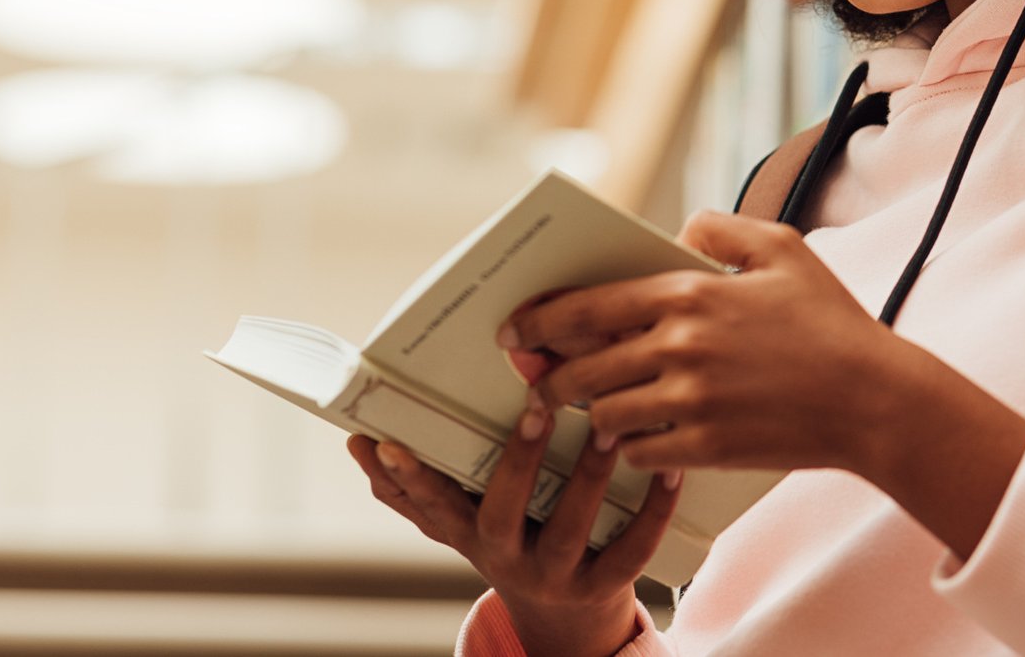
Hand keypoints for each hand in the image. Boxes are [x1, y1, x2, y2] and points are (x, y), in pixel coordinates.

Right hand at [346, 416, 680, 656]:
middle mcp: (506, 559)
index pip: (431, 505)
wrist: (563, 619)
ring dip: (588, 475)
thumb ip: (411, 486)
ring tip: (607, 426)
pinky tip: (668, 468)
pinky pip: (632, 548)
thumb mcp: (459, 521)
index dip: (410, 478)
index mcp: (468, 534)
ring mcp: (557, 575)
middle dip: (518, 461)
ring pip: (572, 528)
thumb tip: (356, 441)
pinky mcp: (606, 585)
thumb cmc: (508, 540)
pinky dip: (653, 509)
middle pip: (505, 512)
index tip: (391, 440)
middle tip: (535, 405)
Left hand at [504, 210, 1024, 559]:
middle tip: (535, 382)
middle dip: (547, 377)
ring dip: (587, 415)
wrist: (873, 400)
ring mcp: (691, 401)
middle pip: (582, 366)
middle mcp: (681, 346)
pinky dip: (627, 450)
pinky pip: (638, 453)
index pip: (590, 305)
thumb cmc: (831, 321)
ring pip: (603, 414)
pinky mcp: (706, 446)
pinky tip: (631, 443)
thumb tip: (681, 231)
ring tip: (585, 414)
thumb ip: (722, 230)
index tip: (515, 326)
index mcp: (691, 294)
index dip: (541, 318)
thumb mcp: (784, 248)